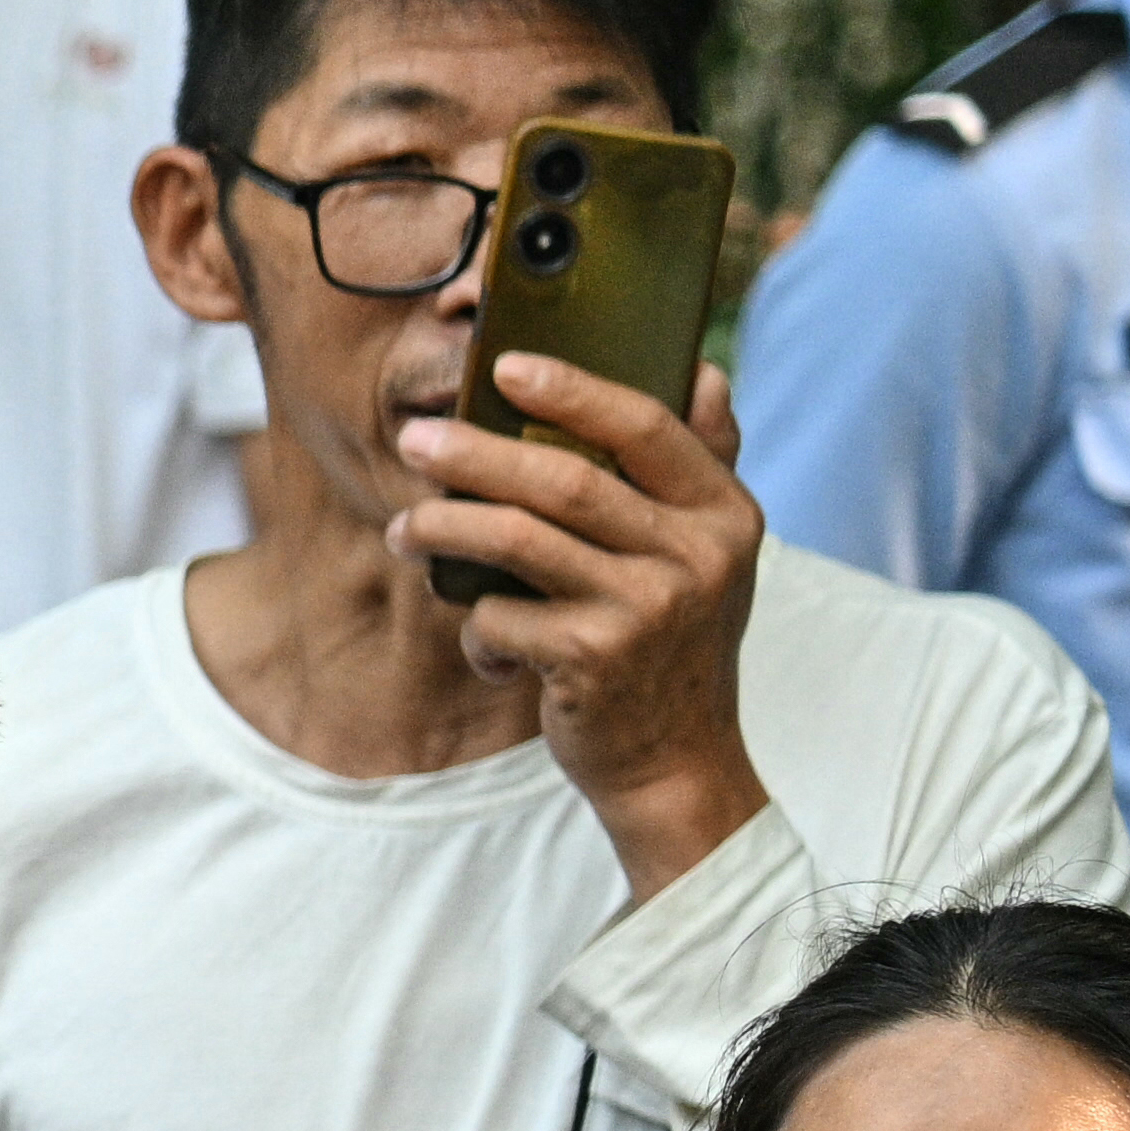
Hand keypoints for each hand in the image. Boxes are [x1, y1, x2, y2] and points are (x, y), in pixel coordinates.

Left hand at [389, 356, 773, 892]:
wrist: (676, 764)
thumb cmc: (671, 647)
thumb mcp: (709, 558)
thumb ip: (698, 469)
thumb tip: (697, 370)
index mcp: (725, 514)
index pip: (648, 426)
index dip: (574, 389)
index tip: (506, 367)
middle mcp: (696, 556)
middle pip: (565, 479)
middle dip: (477, 454)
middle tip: (416, 441)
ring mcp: (647, 608)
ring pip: (518, 540)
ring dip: (446, 528)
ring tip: (404, 530)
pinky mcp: (594, 660)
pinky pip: (501, 617)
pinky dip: (477, 628)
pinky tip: (482, 644)